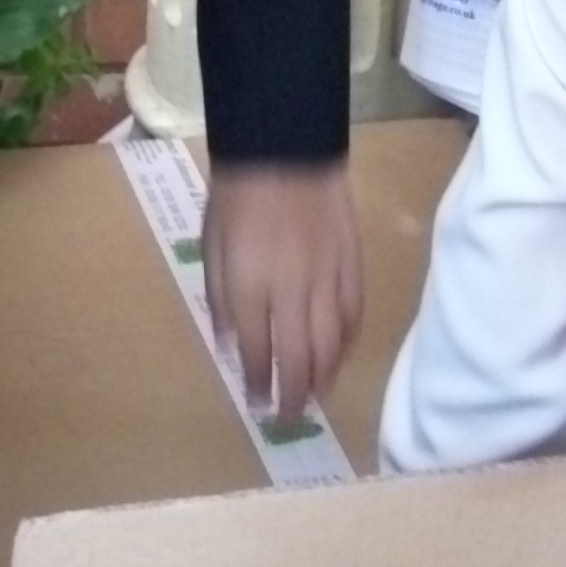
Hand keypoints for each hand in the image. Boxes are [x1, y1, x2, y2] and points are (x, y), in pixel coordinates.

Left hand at [202, 160, 362, 418]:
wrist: (285, 149)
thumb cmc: (237, 197)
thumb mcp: (211, 245)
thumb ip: (220, 298)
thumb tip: (229, 346)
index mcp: (251, 285)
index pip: (257, 350)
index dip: (258, 382)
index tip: (257, 404)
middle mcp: (292, 289)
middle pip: (300, 357)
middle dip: (294, 394)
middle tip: (290, 417)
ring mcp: (328, 278)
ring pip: (332, 343)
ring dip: (324, 377)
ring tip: (316, 399)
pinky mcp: (352, 264)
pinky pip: (353, 315)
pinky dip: (347, 343)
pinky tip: (340, 358)